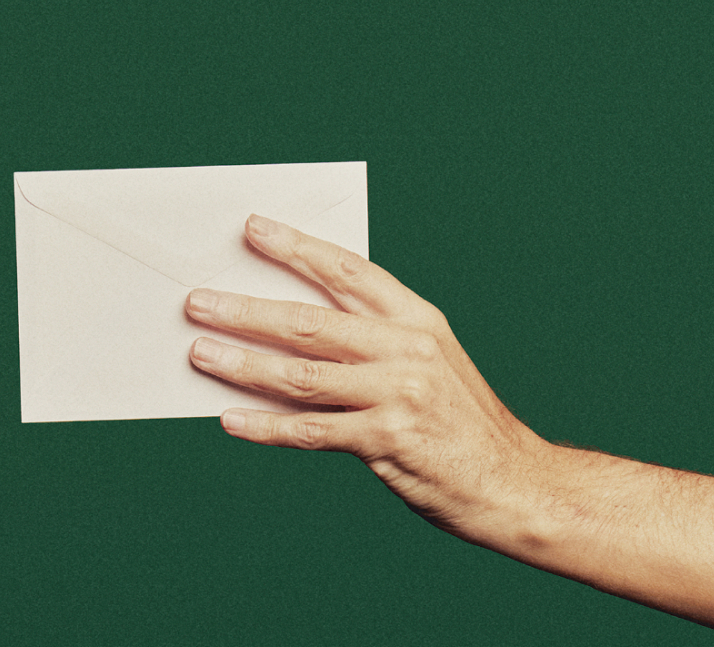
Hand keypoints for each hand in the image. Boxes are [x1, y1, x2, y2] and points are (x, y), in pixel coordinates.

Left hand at [186, 214, 551, 539]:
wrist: (516, 483)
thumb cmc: (459, 421)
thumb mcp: (429, 362)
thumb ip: (368, 341)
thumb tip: (284, 329)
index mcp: (417, 318)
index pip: (347, 271)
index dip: (296, 248)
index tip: (252, 229)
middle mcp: (408, 348)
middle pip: (310, 322)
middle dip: (246, 309)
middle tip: (198, 302)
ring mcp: (399, 393)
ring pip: (302, 374)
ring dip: (243, 364)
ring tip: (200, 354)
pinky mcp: (388, 439)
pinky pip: (311, 430)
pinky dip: (267, 426)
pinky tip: (232, 420)